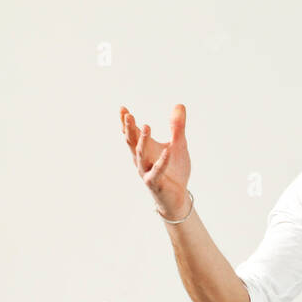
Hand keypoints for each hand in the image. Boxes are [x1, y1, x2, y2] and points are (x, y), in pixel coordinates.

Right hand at [120, 103, 191, 219]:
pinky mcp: (155, 183)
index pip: (132, 134)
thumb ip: (177, 126)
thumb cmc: (174, 170)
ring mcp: (146, 171)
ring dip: (143, 141)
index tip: (122, 108)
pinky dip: (162, 161)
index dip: (126, 122)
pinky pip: (157, 171)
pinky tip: (167, 151)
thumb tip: (179, 104)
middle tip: (127, 114)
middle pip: (132, 142)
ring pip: (141, 155)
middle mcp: (142, 160)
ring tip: (146, 126)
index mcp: (145, 149)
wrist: (178, 196)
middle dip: (129, 128)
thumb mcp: (178, 144)